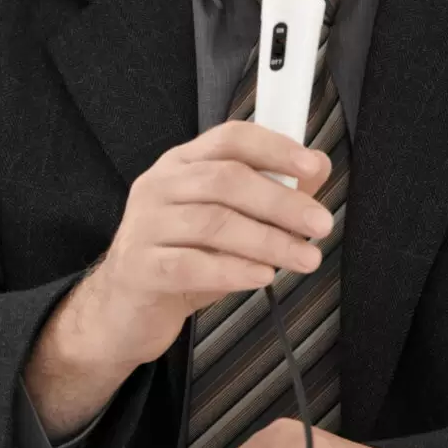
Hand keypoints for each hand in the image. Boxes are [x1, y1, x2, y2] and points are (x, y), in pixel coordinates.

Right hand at [24, 122, 332, 436]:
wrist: (126, 309)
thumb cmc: (185, 257)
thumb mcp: (228, 220)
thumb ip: (271, 192)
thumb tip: (317, 167)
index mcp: (181, 163)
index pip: (230, 138)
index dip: (275, 148)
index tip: (313, 167)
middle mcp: (159, 185)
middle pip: (226, 179)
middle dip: (281, 202)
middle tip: (320, 224)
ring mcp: (145, 225)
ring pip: (213, 222)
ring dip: (268, 240)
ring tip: (305, 257)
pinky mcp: (139, 268)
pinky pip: (192, 265)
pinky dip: (234, 270)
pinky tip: (263, 276)